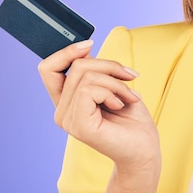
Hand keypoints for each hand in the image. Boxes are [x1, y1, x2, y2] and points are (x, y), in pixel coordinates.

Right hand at [38, 40, 159, 173]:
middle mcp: (61, 112)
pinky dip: (113, 92)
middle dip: (110, 65)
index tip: (90, 44)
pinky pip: (90, 90)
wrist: (144, 148)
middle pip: (77, 65)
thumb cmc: (132, 119)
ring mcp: (68, 120)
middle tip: (130, 78)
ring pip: (86, 75)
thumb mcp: (113, 85)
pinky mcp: (79, 126)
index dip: (66, 51)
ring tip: (130, 97)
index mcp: (67, 101)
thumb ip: (95, 71)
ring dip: (116, 82)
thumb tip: (85, 48)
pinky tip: (121, 106)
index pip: (48, 68)